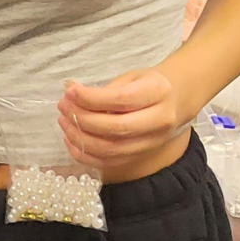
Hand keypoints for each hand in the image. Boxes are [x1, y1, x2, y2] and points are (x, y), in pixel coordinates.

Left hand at [57, 69, 186, 170]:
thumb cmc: (148, 85)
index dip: (91, 98)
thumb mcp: (131, 78)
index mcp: (158, 92)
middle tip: (63, 106)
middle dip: (83, 118)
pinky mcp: (141, 155)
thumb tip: (72, 97)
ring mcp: (152, 142)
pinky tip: (70, 140)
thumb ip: (106, 90)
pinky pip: (110, 162)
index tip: (69, 92)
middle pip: (117, 128)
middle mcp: (159, 121)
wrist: (176, 100)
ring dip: (80, 137)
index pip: (122, 100)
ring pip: (112, 149)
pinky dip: (85, 155)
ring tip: (64, 121)